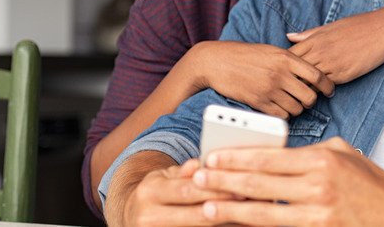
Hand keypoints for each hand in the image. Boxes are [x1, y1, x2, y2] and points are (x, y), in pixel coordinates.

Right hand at [112, 158, 242, 226]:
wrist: (133, 216)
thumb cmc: (157, 192)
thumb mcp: (165, 176)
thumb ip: (184, 171)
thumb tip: (200, 163)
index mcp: (150, 192)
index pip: (187, 190)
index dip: (215, 187)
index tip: (240, 184)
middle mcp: (148, 216)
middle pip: (195, 213)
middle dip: (224, 205)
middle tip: (249, 199)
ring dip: (225, 222)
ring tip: (247, 213)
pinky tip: (235, 224)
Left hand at [191, 137, 383, 226]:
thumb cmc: (372, 183)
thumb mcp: (342, 153)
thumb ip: (310, 152)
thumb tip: (278, 153)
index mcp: (321, 158)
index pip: (269, 156)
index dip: (237, 157)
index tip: (212, 157)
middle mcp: (318, 184)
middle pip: (260, 182)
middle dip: (224, 180)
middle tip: (197, 178)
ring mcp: (319, 211)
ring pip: (264, 210)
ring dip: (232, 209)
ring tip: (207, 206)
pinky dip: (257, 225)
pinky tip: (239, 223)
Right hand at [193, 41, 334, 118]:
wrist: (217, 61)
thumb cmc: (245, 55)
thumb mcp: (271, 50)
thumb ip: (290, 60)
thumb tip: (311, 72)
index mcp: (286, 58)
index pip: (317, 75)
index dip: (327, 86)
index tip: (329, 91)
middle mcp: (280, 74)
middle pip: (310, 96)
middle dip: (310, 100)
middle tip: (305, 99)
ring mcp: (269, 89)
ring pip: (297, 108)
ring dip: (297, 108)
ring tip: (290, 103)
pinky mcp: (258, 102)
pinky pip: (281, 115)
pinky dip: (284, 114)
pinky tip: (279, 108)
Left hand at [287, 10, 383, 83]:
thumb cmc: (359, 25)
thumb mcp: (331, 26)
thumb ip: (309, 34)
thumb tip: (289, 37)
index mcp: (315, 39)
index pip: (289, 56)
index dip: (284, 66)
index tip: (282, 71)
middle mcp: (320, 52)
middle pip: (295, 71)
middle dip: (290, 79)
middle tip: (287, 87)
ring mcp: (331, 64)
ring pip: (308, 81)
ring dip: (304, 87)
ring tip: (300, 93)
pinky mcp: (343, 74)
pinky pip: (325, 86)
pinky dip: (320, 90)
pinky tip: (320, 92)